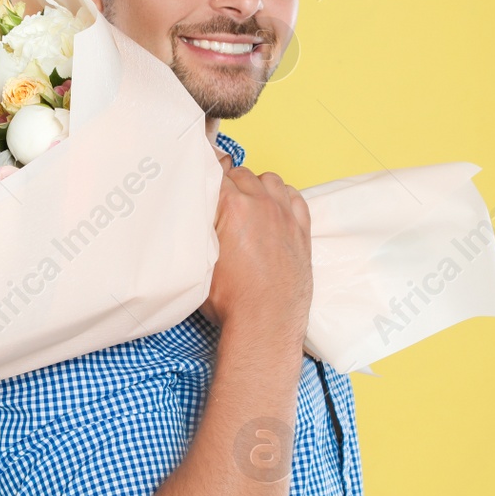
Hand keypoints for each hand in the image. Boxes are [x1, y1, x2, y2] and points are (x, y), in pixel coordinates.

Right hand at [198, 148, 311, 337]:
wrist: (265, 322)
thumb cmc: (231, 299)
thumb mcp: (200, 261)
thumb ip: (198, 229)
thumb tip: (193, 214)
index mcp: (232, 206)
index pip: (215, 173)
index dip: (205, 177)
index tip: (200, 181)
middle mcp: (261, 204)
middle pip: (241, 174)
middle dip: (228, 184)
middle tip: (218, 204)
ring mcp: (284, 215)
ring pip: (269, 180)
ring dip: (256, 187)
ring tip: (246, 205)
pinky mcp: (301, 230)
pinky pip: (294, 197)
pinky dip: (282, 198)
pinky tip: (272, 211)